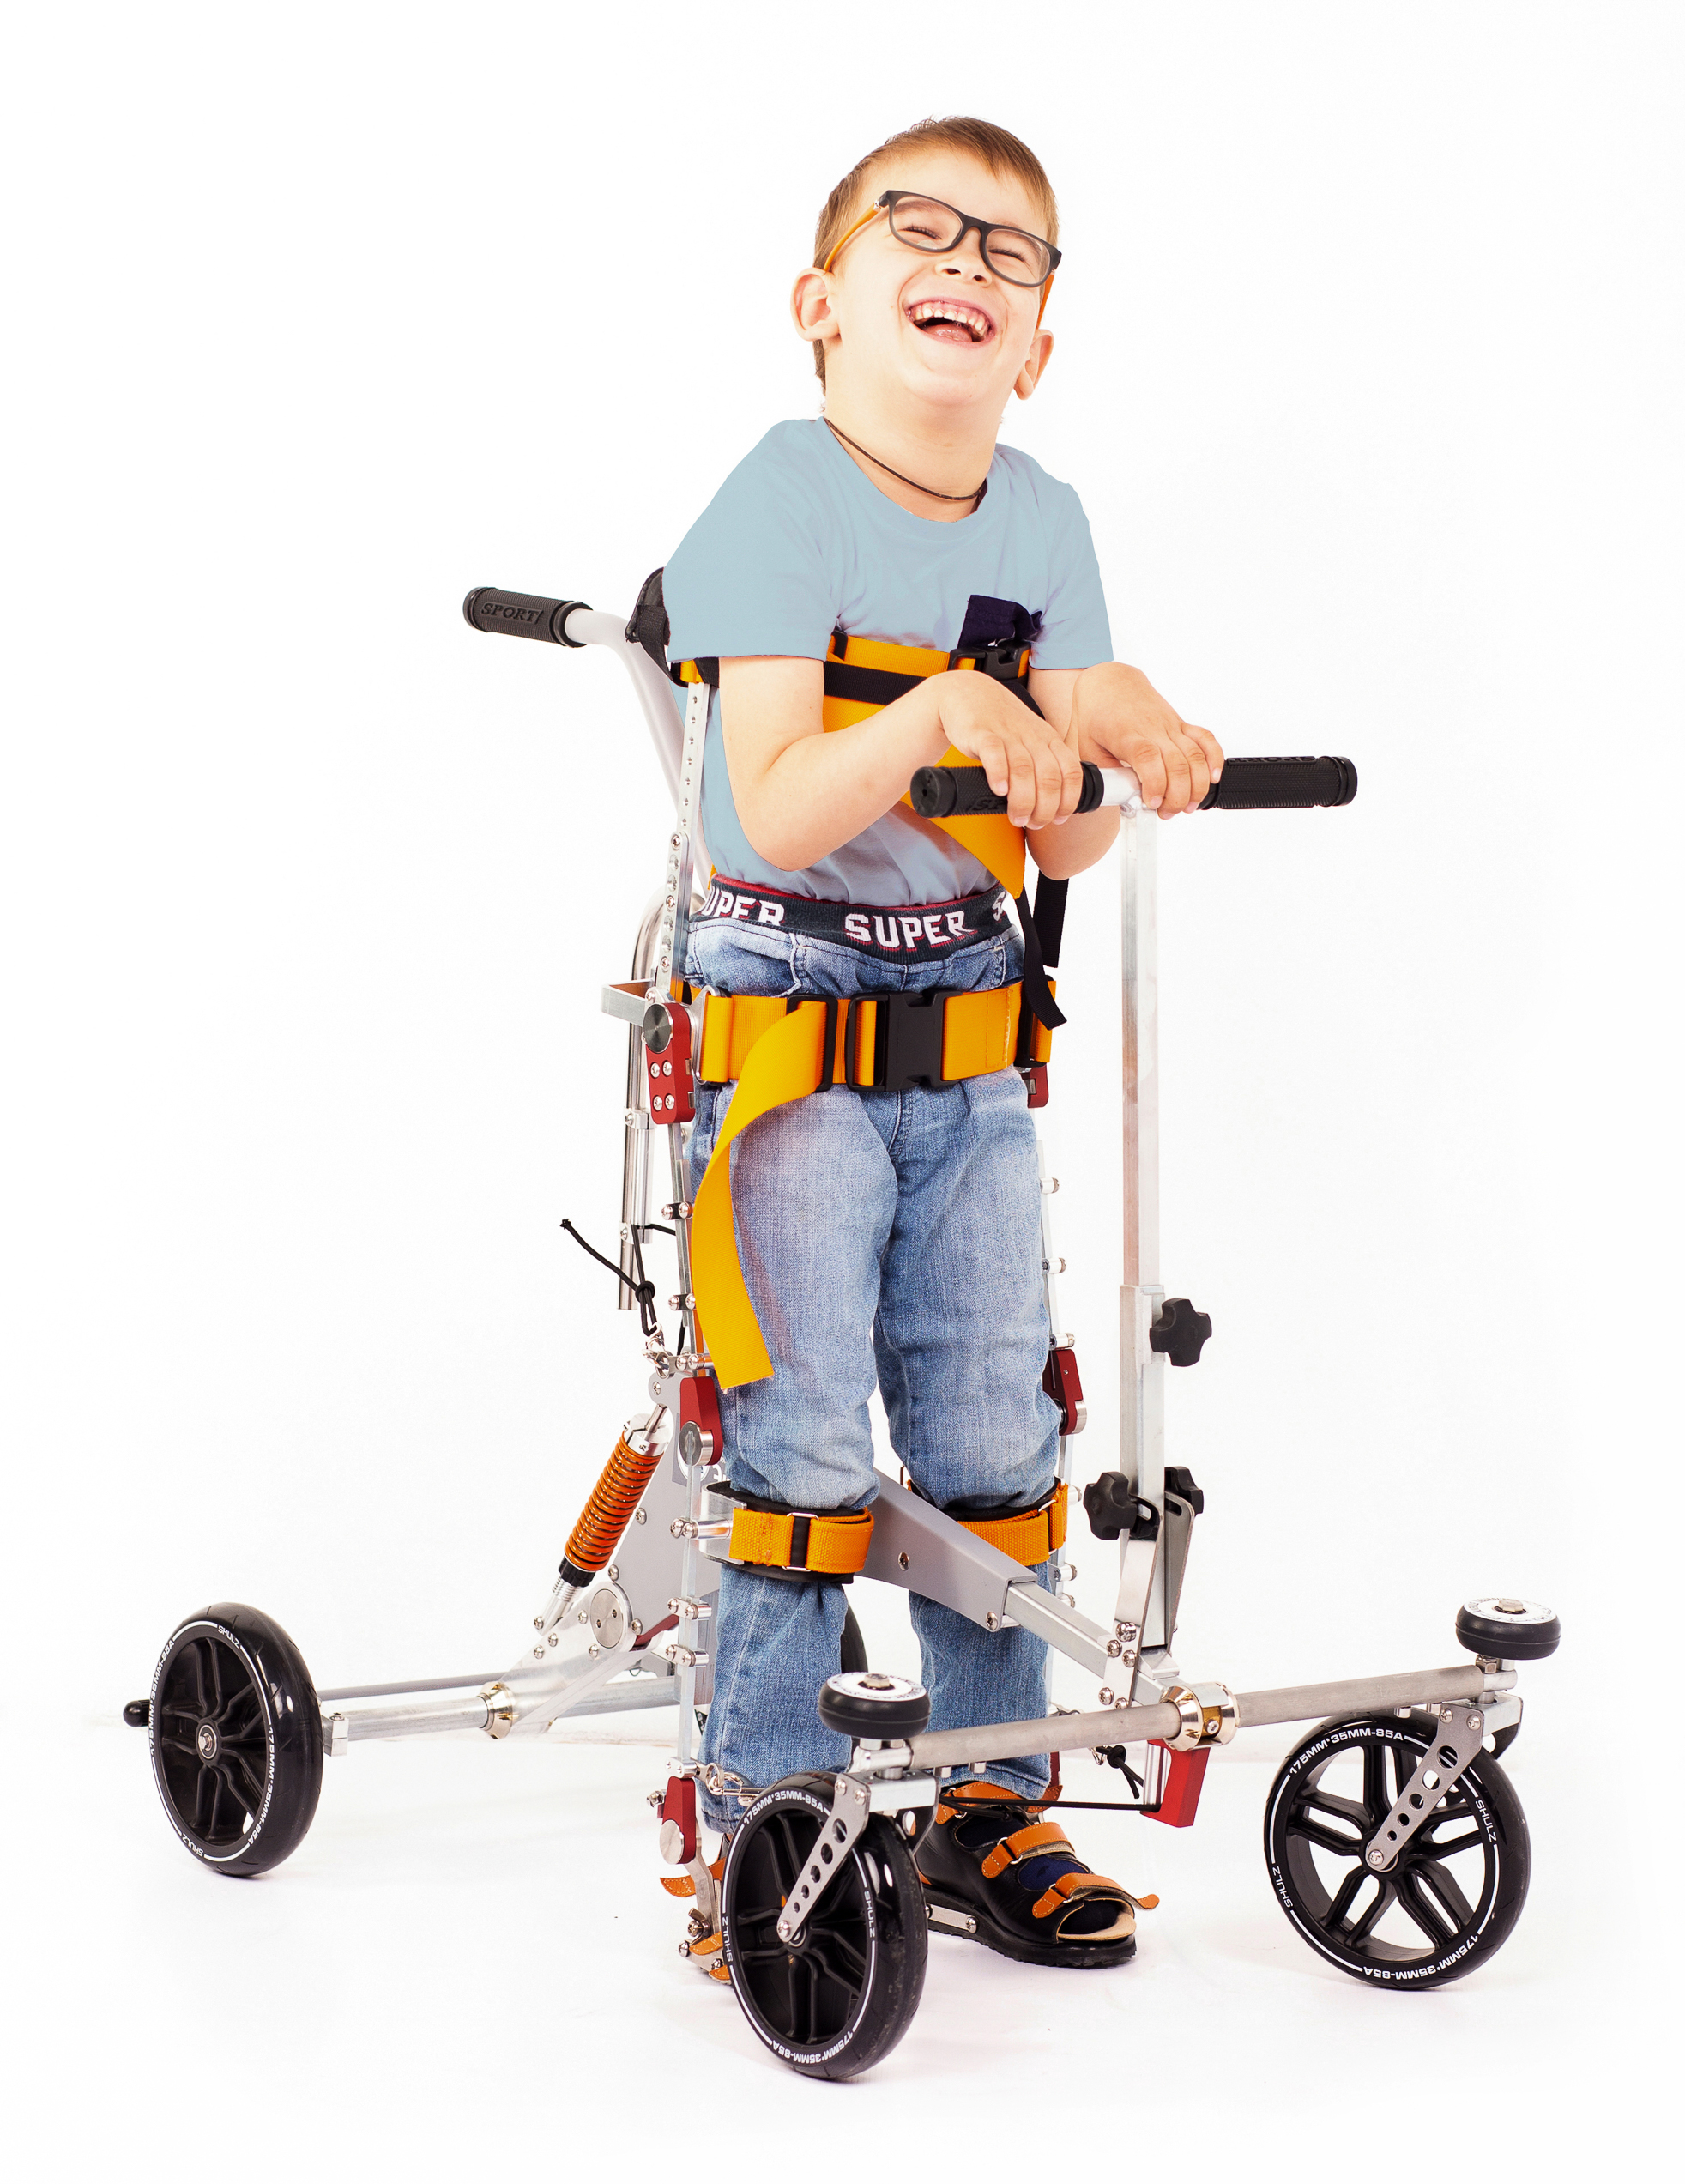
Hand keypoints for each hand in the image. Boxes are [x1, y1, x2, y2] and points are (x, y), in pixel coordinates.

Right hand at [933, 672, 1083, 829]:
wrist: (966, 693)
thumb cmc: (999, 722)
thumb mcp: (1031, 740)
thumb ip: (1043, 767)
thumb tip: (1053, 805)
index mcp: (1049, 739)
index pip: (1071, 772)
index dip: (1068, 800)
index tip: (1059, 819)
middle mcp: (1032, 736)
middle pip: (1049, 777)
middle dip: (1045, 808)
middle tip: (1034, 823)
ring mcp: (1008, 733)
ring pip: (1024, 770)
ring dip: (1023, 801)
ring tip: (1017, 817)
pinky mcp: (982, 733)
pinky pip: (994, 754)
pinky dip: (999, 775)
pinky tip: (999, 790)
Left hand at [1069, 664, 1222, 816]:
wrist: (1110, 682)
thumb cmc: (1097, 714)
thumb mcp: (1088, 747)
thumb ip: (1104, 774)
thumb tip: (1117, 800)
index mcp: (1127, 735)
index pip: (1148, 758)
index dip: (1155, 783)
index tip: (1152, 803)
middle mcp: (1153, 729)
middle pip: (1177, 764)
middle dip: (1177, 796)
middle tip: (1166, 812)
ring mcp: (1171, 726)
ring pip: (1195, 756)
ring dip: (1197, 786)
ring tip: (1187, 806)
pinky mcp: (1181, 724)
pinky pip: (1205, 739)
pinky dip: (1215, 759)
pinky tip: (1213, 778)